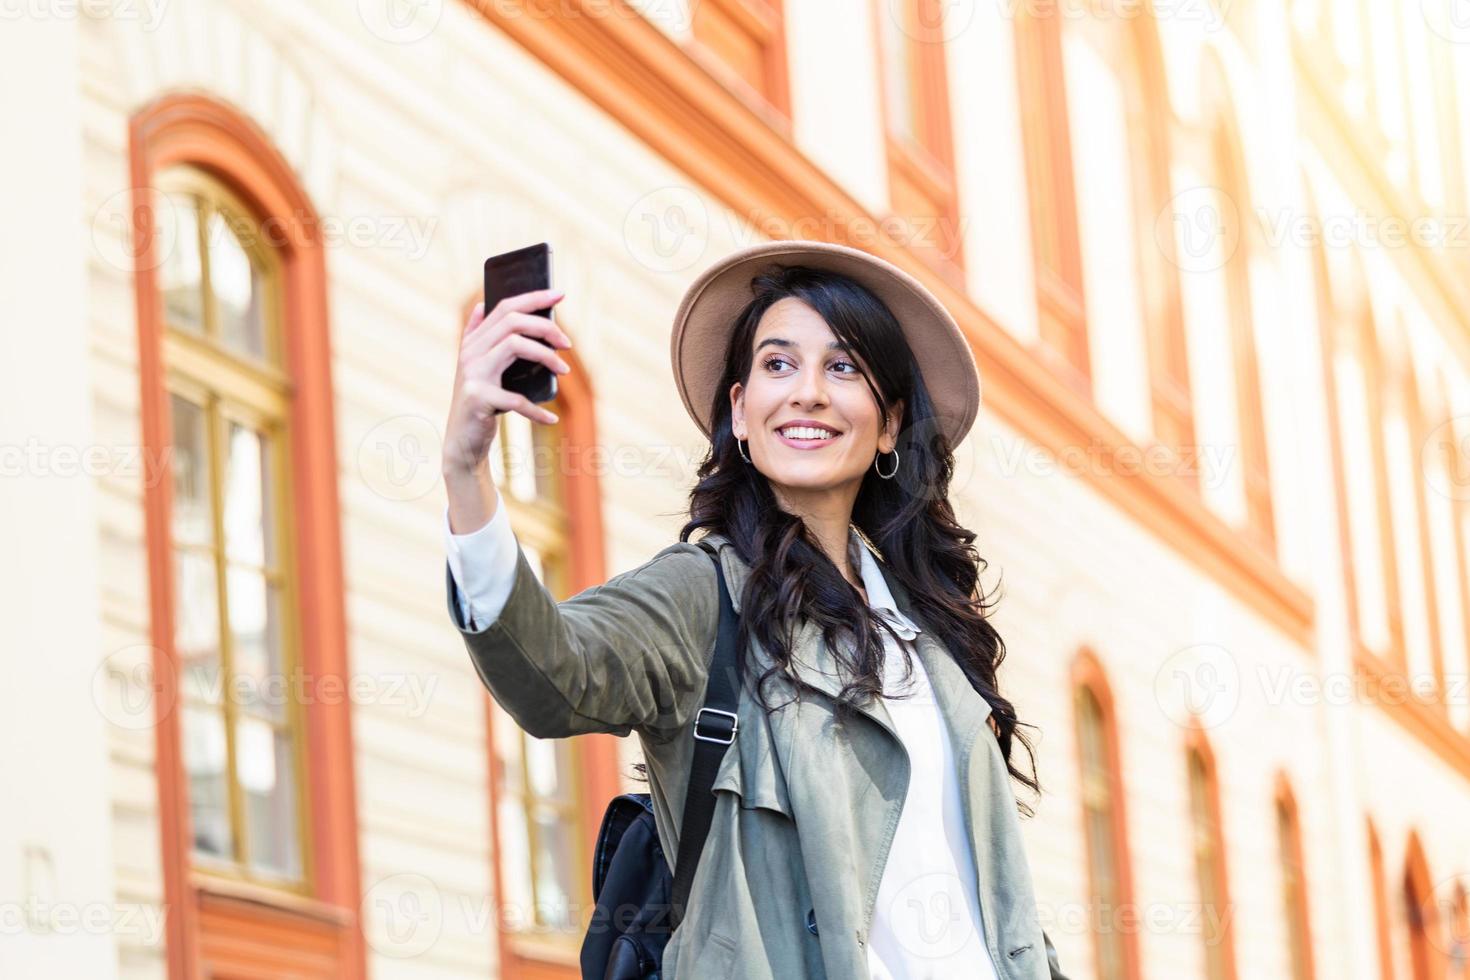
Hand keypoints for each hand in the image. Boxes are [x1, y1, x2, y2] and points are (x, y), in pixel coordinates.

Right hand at [443, 289, 572, 475]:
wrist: (461, 442)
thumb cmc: (480, 403)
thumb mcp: (478, 369)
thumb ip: (479, 337)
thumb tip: (481, 304)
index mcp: (473, 342)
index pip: (504, 307)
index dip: (533, 297)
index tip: (560, 294)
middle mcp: (470, 353)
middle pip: (512, 322)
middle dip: (546, 327)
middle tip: (567, 343)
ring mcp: (472, 374)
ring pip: (515, 345)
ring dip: (546, 356)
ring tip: (564, 371)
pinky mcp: (478, 398)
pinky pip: (516, 398)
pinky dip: (537, 410)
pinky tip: (552, 420)